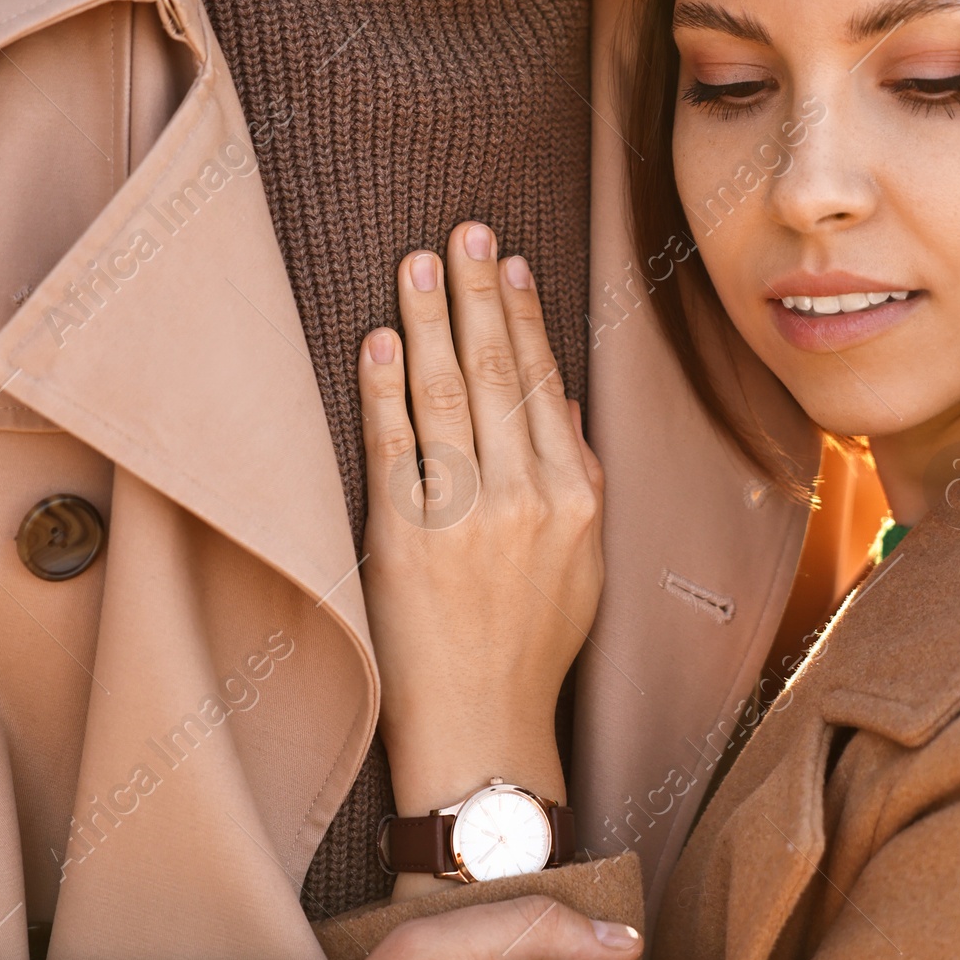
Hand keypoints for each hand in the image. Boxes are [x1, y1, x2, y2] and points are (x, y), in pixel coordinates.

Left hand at [358, 225, 604, 835]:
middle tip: (462, 228)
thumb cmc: (532, 643)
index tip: (509, 262)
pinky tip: (378, 342)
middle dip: (479, 293)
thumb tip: (561, 396)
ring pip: (449, 397)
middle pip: (500, 373)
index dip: (525, 316)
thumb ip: (576, 472)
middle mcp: (529, 500)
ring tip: (416, 261)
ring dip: (430, 321)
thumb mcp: (582, 559)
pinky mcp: (406, 543)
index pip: (546, 384)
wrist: (484, 730)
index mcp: (577, 498)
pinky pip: (394, 449)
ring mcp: (466, 520)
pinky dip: (385, 390)